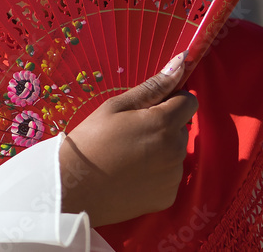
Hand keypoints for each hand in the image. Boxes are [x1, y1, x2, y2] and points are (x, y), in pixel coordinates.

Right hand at [59, 51, 197, 226]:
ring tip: (128, 156)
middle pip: (180, 128)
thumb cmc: (90, 140)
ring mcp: (173, 176)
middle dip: (163, 127)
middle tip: (130, 134)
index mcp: (163, 123)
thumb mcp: (115, 106)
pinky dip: (155, 174)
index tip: (149, 108)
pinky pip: (168, 177)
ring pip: (174, 153)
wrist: (74, 188)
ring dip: (160, 150)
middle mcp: (175, 150)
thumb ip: (152, 87)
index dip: (171, 100)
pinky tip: (131, 175)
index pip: (189, 101)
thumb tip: (179, 64)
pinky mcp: (168, 197)